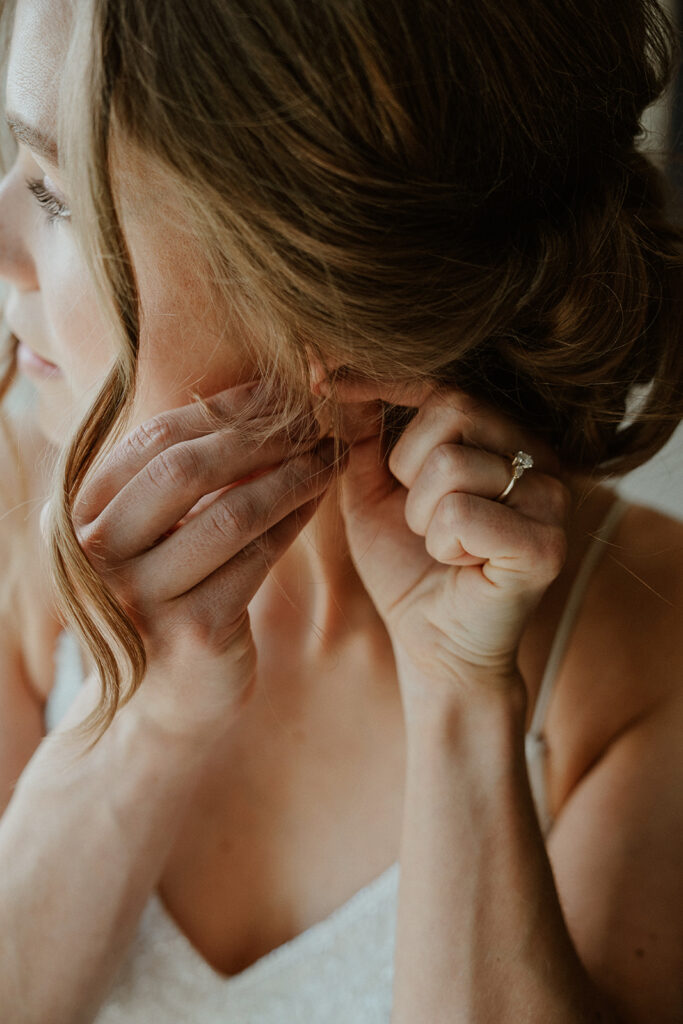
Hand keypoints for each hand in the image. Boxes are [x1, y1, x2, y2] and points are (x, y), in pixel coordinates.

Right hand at [72, 382, 336, 736]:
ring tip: (330, 455)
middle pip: (186, 470)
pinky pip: (256, 560)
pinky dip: (293, 522)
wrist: (165, 700)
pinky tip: (318, 500)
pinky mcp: (192, 631)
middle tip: (314, 420)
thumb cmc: (167, 597)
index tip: (278, 391)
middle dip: (261, 436)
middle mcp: (98, 553)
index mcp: (80, 514)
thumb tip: (255, 400)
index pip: (154, 439)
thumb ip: (179, 477)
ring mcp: (141, 596)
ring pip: (230, 513)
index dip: (223, 408)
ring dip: (291, 477)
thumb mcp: (153, 534)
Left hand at [326, 377, 571, 704]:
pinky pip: (463, 515)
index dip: (383, 380)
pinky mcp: (546, 546)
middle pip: (453, 408)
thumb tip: (334, 372)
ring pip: (452, 464)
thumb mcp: (371, 491)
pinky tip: (460, 563)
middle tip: (417, 515)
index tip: (324, 380)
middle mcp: (539, 456)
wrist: (433, 645)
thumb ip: (363, 433)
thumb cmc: (407, 566)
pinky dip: (442, 544)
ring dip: (421, 515)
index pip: (443, 383)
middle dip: (407, 466)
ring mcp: (551, 499)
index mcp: (502, 436)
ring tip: (440, 544)